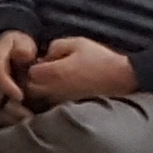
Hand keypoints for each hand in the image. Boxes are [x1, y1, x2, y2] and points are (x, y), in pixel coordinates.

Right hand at [0, 29, 40, 124]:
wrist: (18, 51)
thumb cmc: (17, 46)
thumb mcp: (17, 41)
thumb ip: (20, 47)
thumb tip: (24, 55)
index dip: (6, 87)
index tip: (20, 95)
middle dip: (7, 106)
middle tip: (25, 109)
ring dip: (11, 117)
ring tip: (27, 117)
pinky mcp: (1, 106)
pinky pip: (3, 118)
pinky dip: (14, 121)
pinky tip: (28, 120)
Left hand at [22, 36, 138, 106]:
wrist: (122, 79)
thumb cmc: (100, 59)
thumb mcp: (78, 43)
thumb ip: (56, 46)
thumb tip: (46, 55)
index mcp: (53, 73)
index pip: (30, 72)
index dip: (35, 65)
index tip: (43, 61)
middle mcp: (54, 90)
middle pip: (31, 89)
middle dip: (35, 80)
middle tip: (46, 72)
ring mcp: (61, 102)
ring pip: (41, 99)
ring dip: (43, 90)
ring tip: (56, 81)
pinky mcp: (70, 108)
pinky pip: (53, 105)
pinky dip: (54, 98)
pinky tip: (65, 90)